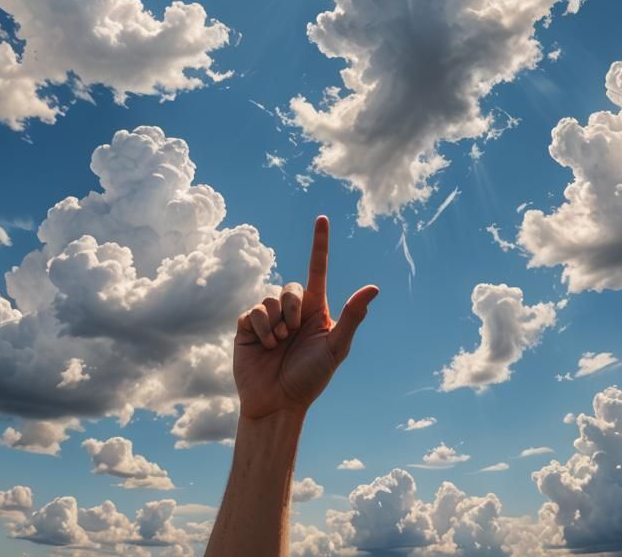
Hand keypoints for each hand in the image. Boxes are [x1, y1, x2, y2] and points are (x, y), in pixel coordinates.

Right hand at [234, 215, 378, 419]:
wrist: (277, 404)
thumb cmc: (310, 379)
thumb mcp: (335, 348)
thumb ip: (352, 317)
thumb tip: (373, 287)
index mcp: (315, 309)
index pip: (317, 268)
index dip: (319, 243)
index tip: (322, 218)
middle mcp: (292, 309)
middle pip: (292, 286)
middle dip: (294, 307)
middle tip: (294, 333)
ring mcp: (269, 317)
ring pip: (271, 298)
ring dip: (278, 323)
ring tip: (279, 345)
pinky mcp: (248, 326)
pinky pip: (254, 311)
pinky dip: (262, 328)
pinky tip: (265, 346)